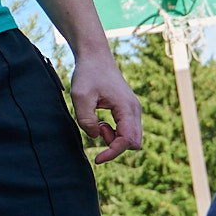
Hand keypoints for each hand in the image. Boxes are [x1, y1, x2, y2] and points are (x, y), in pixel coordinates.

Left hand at [70, 49, 142, 163]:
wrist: (95, 56)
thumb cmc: (87, 74)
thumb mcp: (80, 97)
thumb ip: (86, 121)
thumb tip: (95, 137)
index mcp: (127, 108)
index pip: (128, 141)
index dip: (113, 152)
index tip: (97, 159)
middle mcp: (135, 110)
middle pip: (134, 142)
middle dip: (115, 145)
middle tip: (98, 129)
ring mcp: (133, 109)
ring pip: (131, 138)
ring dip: (114, 138)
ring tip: (98, 123)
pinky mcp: (128, 109)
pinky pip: (126, 130)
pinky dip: (114, 132)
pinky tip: (101, 121)